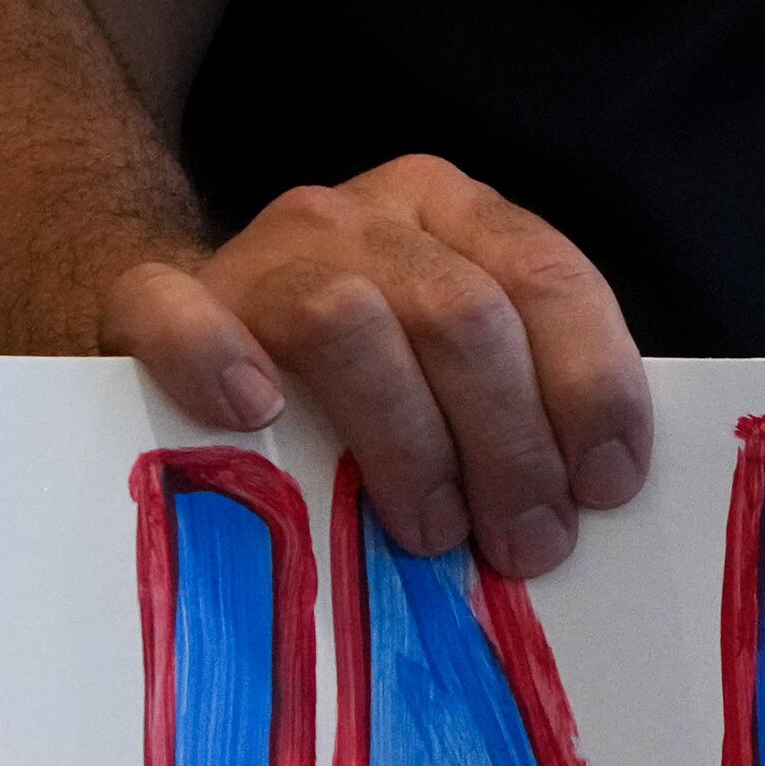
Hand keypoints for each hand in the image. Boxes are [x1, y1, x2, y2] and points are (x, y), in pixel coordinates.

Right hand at [99, 155, 651, 577]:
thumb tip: (592, 503)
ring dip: (407, 443)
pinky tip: (257, 415)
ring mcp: (261, 255)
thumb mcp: (464, 378)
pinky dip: (215, 362)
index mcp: (454, 220)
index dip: (590, 387)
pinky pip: (176, 312)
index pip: (547, 278)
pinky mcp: (161, 300)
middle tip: (526, 545)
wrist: (200, 346)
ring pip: (348, 321)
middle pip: (462, 314)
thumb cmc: (363, 391)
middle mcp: (364, 220)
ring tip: (430, 533)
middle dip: (510, 444)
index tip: (603, 487)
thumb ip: (528, 407)